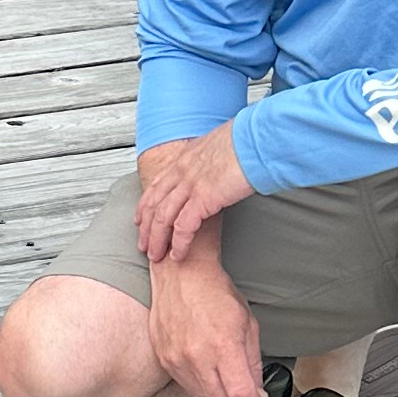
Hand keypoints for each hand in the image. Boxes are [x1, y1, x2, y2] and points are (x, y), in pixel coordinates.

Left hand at [134, 123, 253, 266]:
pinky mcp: (203, 198)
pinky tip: (178, 255)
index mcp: (185, 158)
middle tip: (143, 246)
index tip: (139, 220)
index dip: (145, 206)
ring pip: (162, 218)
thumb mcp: (220, 144)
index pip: (156, 185)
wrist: (258, 139)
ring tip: (156, 256)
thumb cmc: (248, 140)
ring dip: (157, 240)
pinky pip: (183, 227)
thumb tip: (215, 164)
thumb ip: (210, 158)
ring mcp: (190, 185)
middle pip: (154, 204)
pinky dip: (179, 244)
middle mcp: (182, 171)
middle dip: (146, 229)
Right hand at [144, 242, 266, 396]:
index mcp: (223, 346)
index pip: (241, 394)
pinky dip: (202, 389)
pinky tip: (211, 381)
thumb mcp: (248, 324)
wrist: (182, 277)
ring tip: (230, 392)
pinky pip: (186, 385)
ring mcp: (177, 360)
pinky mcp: (165, 359)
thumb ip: (253, 360)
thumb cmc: (213, 292)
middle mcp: (197, 357)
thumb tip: (256, 388)